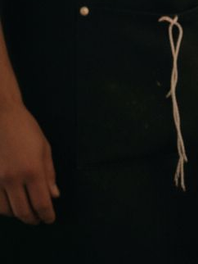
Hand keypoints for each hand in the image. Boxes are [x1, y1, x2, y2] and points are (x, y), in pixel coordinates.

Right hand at [0, 105, 58, 223]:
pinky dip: (2, 207)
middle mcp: (12, 179)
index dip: (46, 215)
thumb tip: (54, 196)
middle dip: (32, 219)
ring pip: (5, 210)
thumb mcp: (45, 149)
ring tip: (25, 211)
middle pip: (22, 211)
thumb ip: (49, 175)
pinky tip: (9, 204)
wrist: (0, 116)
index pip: (41, 203)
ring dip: (17, 214)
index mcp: (32, 171)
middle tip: (38, 219)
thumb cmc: (26, 129)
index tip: (49, 219)